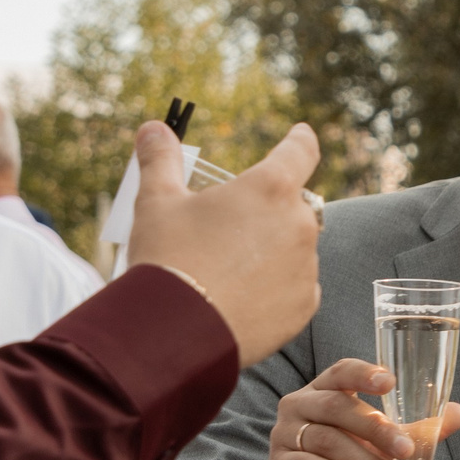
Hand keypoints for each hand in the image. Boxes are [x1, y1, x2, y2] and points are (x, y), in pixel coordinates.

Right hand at [127, 120, 322, 365]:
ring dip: (274, 250)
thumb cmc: (168, 258)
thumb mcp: (157, 201)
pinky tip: (243, 295)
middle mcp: (299, 223)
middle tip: (232, 227)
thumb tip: (153, 128)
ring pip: (295, 248)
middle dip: (270, 210)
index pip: (300, 151)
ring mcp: (306, 266)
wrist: (177, 331)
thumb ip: (161, 160)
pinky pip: (296, 286)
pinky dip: (276, 287)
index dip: (300, 140)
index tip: (300, 135)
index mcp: (270, 188)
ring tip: (228, 268)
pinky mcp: (304, 305)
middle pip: (294, 205)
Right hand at [265, 358, 459, 459]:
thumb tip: (458, 413)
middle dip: (377, 429)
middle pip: (338, 407)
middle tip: (407, 449)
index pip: (341, 371)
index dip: (363, 373)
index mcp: (326, 392)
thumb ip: (416, 431)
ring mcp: (285, 435)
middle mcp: (300, 406)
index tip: (389, 382)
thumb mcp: (385, 451)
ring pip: (329, 441)